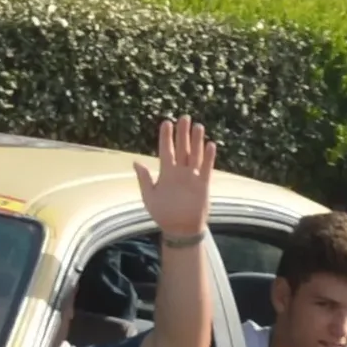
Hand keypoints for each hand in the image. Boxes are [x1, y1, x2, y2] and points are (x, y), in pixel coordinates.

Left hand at [134, 117, 216, 244]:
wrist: (180, 230)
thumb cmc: (162, 214)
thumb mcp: (149, 196)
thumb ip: (144, 179)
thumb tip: (136, 162)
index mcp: (166, 173)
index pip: (165, 150)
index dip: (166, 137)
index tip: (166, 122)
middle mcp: (180, 172)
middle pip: (182, 148)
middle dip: (182, 133)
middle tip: (184, 117)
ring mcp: (192, 177)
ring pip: (195, 155)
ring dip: (196, 141)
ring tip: (198, 126)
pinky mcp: (203, 185)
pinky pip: (206, 168)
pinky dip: (209, 157)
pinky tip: (210, 144)